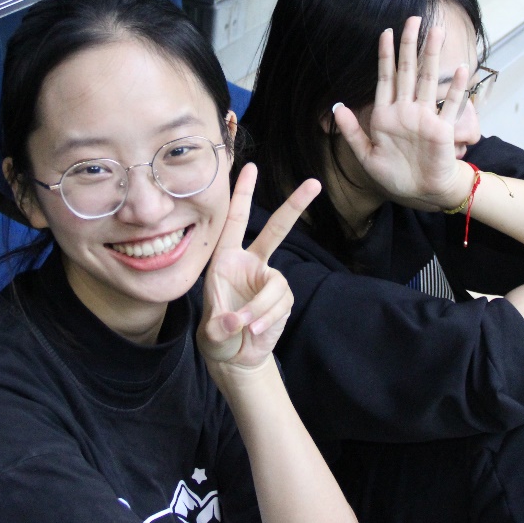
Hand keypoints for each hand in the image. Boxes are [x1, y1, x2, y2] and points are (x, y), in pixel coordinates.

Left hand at [198, 164, 321, 369]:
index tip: (250, 167)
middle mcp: (249, 264)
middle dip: (294, 206)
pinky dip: (267, 319)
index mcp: (225, 259)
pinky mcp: (283, 298)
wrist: (235, 356)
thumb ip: (219, 325)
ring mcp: (268, 280)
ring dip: (261, 308)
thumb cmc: (216, 335)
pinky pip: (280, 303)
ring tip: (244, 327)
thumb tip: (238, 321)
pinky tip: (254, 331)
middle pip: (275, 230)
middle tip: (314, 183)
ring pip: (276, 284)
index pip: (235, 221)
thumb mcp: (209, 331)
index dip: (241, 194)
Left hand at [332, 16, 473, 211]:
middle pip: (408, 71)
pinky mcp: (443, 129)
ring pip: (428, 80)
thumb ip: (351, 132)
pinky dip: (455, 89)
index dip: (385, 56)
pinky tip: (461, 69)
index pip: (386, 78)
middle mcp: (406, 110)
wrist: (420, 192)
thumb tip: (337, 107)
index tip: (385, 33)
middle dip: (409, 45)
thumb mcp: (366, 155)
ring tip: (436, 32)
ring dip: (432, 57)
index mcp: (386, 115)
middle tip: (413, 19)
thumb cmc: (394, 175)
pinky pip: (450, 105)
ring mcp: (425, 117)